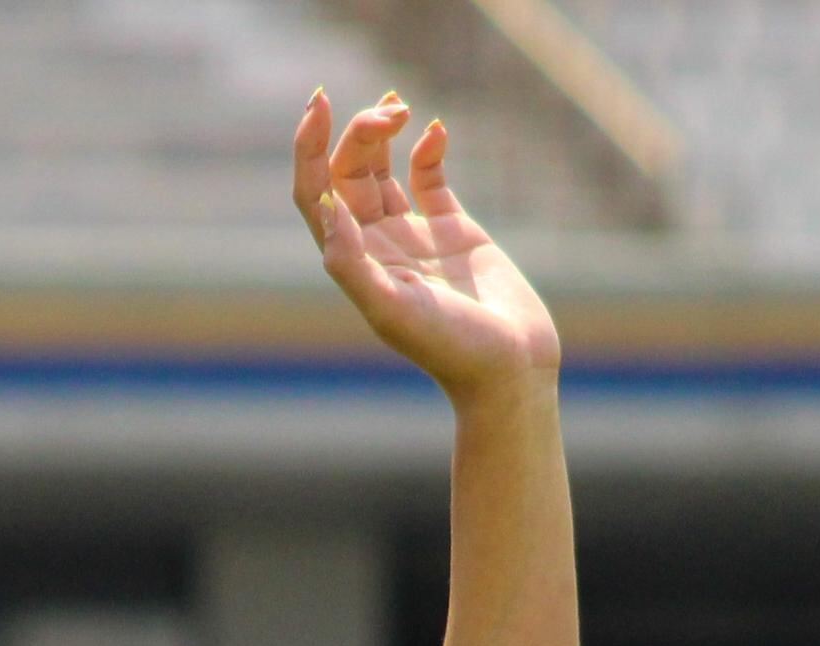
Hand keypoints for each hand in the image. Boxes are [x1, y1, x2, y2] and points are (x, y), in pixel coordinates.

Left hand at [295, 89, 559, 402]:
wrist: (511, 367)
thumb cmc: (451, 348)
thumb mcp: (392, 309)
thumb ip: (352, 263)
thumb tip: (325, 206)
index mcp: (354, 262)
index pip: (315, 193)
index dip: (309, 148)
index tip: (319, 103)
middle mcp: (376, 246)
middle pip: (348, 172)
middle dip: (360, 133)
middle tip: (389, 110)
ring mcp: (413, 236)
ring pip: (382, 170)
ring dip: (383, 132)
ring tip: (399, 107)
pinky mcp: (453, 230)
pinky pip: (429, 178)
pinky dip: (428, 150)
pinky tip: (434, 130)